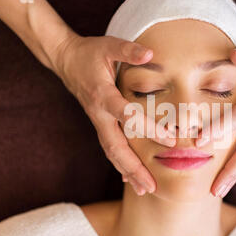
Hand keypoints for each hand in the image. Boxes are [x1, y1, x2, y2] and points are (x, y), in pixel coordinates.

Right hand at [53, 33, 175, 195]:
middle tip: (151, 187)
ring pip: (111, 152)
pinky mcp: (99, 124)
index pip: (127, 116)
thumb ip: (129, 50)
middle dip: (133, 168)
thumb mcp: (108, 45)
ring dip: (127, 172)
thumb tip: (151, 54)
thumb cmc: (90, 53)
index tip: (170, 141)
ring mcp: (98, 122)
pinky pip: (109, 148)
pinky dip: (120, 165)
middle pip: (115, 147)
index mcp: (103, 95)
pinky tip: (130, 179)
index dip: (148, 129)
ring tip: (145, 189)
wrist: (66, 61)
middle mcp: (100, 114)